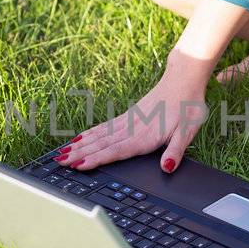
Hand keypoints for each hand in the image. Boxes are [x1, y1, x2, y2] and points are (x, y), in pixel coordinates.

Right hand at [54, 60, 210, 174]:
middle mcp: (132, 128)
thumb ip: (176, 150)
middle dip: (80, 154)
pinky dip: (89, 134)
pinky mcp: (128, 116)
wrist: (184, 79)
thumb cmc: (188, 106)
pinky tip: (79, 138)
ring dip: (80, 145)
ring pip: (99, 135)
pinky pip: (104, 127)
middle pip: (102, 143)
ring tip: (62, 153)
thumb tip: (167, 167)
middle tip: (60, 162)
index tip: (79, 165)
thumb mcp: (189, 131)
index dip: (97, 159)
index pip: (117, 150)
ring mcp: (128, 121)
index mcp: (146, 135)